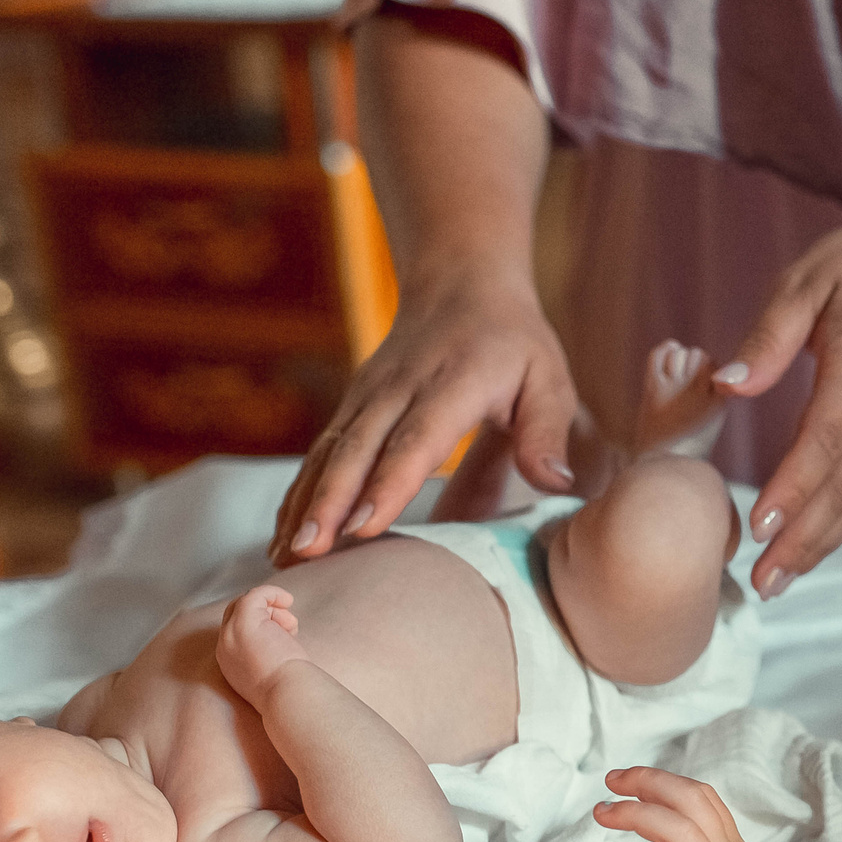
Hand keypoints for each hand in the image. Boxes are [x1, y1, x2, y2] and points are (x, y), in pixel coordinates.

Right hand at [217, 585, 306, 704]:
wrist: (288, 696)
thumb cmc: (289, 690)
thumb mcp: (269, 672)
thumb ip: (265, 653)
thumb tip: (282, 634)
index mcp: (229, 661)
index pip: (235, 631)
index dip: (260, 626)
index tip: (282, 635)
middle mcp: (224, 646)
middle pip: (236, 613)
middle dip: (263, 615)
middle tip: (287, 629)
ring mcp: (231, 633)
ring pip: (246, 604)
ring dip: (272, 609)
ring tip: (290, 628)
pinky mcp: (244, 621)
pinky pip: (254, 594)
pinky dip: (272, 593)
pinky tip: (288, 600)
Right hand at [273, 276, 579, 562]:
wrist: (460, 284)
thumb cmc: (513, 342)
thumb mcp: (548, 378)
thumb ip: (547, 431)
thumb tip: (556, 483)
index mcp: (452, 383)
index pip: (416, 439)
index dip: (389, 482)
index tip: (366, 526)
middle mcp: (398, 388)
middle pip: (357, 450)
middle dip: (330, 503)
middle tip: (309, 552)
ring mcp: (367, 395)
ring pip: (329, 453)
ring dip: (304, 505)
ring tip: (287, 558)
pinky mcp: (351, 407)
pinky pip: (320, 454)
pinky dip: (299, 495)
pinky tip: (285, 538)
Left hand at [715, 195, 841, 595]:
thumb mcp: (806, 282)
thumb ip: (767, 338)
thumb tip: (726, 386)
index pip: (824, 441)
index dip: (792, 489)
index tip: (758, 528)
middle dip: (803, 540)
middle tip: (763, 584)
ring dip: (824, 542)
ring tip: (782, 580)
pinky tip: (815, 545)